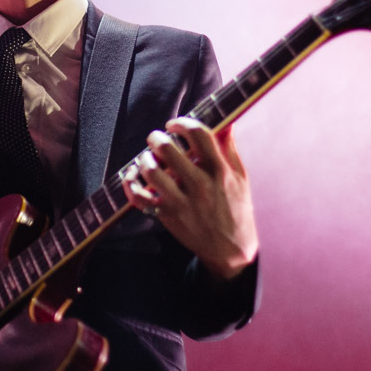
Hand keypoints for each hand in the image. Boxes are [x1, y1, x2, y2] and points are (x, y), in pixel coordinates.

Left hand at [122, 118, 258, 278]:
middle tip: (156, 139)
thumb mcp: (240, 176)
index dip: (182, 123)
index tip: (174, 125)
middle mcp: (200, 185)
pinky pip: (139, 197)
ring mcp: (182, 201)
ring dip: (144, 159)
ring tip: (147, 158)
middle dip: (157, 138)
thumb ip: (229, 148)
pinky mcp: (167, 215)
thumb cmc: (236, 208)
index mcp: (220, 171)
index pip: (198, 134)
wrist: (231, 249)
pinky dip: (130, 184)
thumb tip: (226, 121)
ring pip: (151, 171)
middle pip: (168, 150)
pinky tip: (133, 175)